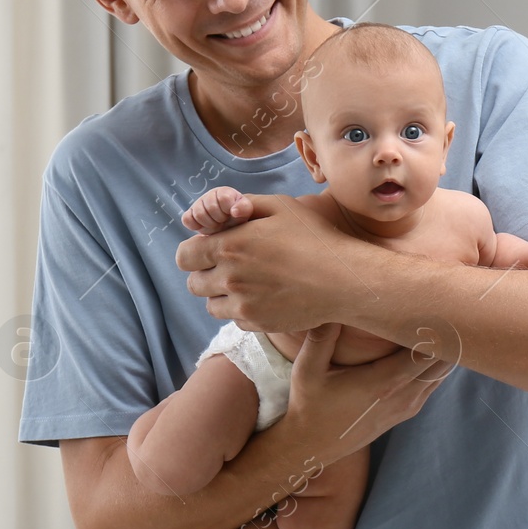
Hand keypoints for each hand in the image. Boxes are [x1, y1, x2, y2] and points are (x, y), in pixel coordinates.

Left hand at [176, 194, 367, 330]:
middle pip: (194, 283)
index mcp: (229, 246)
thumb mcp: (281, 206)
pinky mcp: (256, 324)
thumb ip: (246, 205)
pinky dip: (244, 311)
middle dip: (207, 274)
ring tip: (249, 284)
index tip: (212, 250)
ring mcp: (242, 305)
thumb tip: (226, 211)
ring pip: (211, 305)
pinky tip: (266, 297)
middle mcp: (229, 278)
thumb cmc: (315, 238)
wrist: (343, 280)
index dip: (195, 252)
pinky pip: (235, 320)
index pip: (184, 256)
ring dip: (223, 295)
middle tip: (233, 267)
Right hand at [181, 186, 253, 233]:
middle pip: (210, 208)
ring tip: (215, 224)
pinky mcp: (189, 214)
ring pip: (198, 214)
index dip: (228, 210)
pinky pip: (186, 219)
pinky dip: (194, 225)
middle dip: (219, 219)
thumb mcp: (245, 212)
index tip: (232, 214)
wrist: (227, 225)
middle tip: (223, 221)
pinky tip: (204, 226)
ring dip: (209, 223)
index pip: (224, 199)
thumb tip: (234, 211)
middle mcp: (209, 195)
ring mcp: (197, 204)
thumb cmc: (237, 217)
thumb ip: (243, 208)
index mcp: (224, 192)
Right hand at [283, 323, 448, 465]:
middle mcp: (402, 396)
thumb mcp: (307, 371)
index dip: (436, 330)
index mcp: (383, 383)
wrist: (312, 446)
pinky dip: (435, 365)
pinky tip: (428, 347)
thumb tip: (330, 302)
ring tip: (440, 324)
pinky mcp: (407, 411)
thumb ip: (321, 339)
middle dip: (446, 337)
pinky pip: (433, 384)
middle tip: (444, 309)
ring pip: (441, 374)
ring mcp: (408, 406)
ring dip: (443, 351)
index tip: (436, 307)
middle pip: (442, 362)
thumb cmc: (309, 404)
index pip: (426, 353)